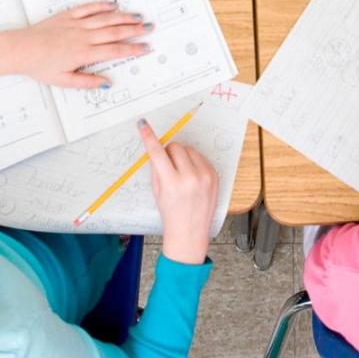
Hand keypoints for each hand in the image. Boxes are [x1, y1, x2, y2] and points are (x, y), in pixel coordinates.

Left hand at [0, 2, 151, 88]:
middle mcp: (83, 36)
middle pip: (115, 32)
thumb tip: (106, 83)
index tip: (145, 47)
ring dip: (123, 16)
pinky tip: (113, 4)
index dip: (132, 49)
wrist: (20, 49)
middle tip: (149, 28)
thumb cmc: (39, 66)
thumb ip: (87, 82)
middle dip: (134, 30)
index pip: (114, 51)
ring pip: (105, 18)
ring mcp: (76, 24)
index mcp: (83, 54)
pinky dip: (102, 5)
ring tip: (138, 16)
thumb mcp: (63, 81)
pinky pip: (88, 8)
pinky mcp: (67, 15)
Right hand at [139, 119, 218, 265]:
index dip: (149, 137)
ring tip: (181, 173)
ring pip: (189, 149)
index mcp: (173, 183)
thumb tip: (157, 147)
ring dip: (182, 156)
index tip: (143, 125)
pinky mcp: (214, 175)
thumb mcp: (158, 191)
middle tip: (168, 166)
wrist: (190, 232)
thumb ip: (157, 168)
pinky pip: (201, 157)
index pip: (157, 153)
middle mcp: (190, 177)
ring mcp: (205, 176)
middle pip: (175, 147)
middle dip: (168, 153)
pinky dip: (194, 162)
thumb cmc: (171, 213)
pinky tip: (192, 176)